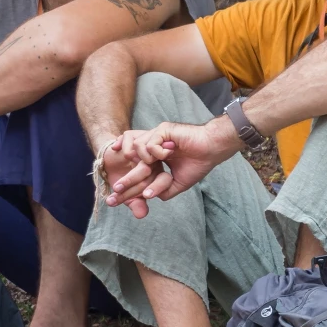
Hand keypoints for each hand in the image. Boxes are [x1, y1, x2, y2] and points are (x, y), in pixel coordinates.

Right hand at [97, 131, 167, 218]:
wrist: (109, 161)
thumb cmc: (121, 178)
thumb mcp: (128, 195)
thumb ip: (136, 203)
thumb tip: (142, 215)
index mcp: (158, 172)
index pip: (164, 180)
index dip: (156, 189)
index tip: (144, 197)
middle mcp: (154, 160)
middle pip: (148, 170)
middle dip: (131, 182)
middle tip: (118, 191)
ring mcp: (144, 148)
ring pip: (141, 156)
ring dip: (128, 169)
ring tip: (116, 185)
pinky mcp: (134, 136)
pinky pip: (131, 139)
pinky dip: (123, 144)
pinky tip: (116, 149)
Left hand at [104, 118, 238, 214]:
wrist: (212, 150)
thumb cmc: (199, 164)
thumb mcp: (179, 183)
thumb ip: (163, 189)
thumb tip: (149, 196)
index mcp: (156, 156)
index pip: (138, 169)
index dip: (127, 180)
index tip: (114, 193)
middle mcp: (154, 145)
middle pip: (132, 161)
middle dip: (126, 179)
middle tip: (116, 191)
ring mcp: (157, 136)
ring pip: (137, 150)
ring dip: (144, 162)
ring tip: (156, 164)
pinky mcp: (162, 130)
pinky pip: (149, 143)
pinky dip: (156, 152)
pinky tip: (168, 153)